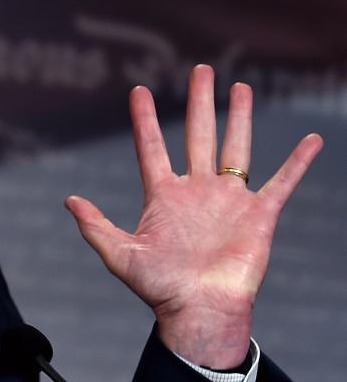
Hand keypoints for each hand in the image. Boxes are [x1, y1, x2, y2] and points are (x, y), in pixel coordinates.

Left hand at [65, 64, 322, 368]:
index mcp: (163, 197)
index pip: (150, 147)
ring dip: (238, 118)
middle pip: (198, 136)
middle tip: (200, 70)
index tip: (138, 91)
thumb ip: (95, 225)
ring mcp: (229, 201)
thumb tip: (69, 199)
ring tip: (239, 86)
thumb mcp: (119, 255)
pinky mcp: (259, 215)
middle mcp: (197, 192)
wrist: (199, 311)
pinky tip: (311, 140)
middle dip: (199, 103)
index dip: (144, 119)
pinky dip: (298, 162)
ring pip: (236, 148)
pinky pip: (282, 183)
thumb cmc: (159, 288)